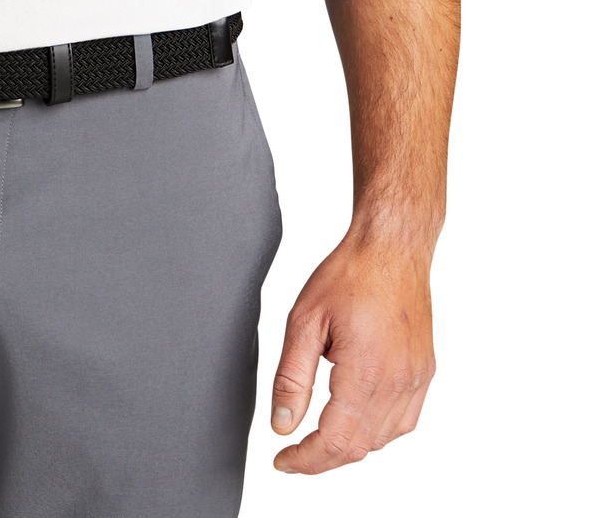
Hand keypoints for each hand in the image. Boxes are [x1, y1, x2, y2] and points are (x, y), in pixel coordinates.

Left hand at [270, 227, 435, 473]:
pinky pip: (403, 422)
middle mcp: (398, 383)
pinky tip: (356, 419)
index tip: (283, 462)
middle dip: (323, 459)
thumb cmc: (350, 274)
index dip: (306, 460)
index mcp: (366, 372)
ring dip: (349, 446)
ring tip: (319, 436)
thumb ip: (291, 377)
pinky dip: (376, 432)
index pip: (335, 441)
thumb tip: (283, 424)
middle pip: (358, 447)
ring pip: (382, 439)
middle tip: (294, 455)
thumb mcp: (304, 320)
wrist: (393, 247)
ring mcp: (416, 380)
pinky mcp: (425, 373)